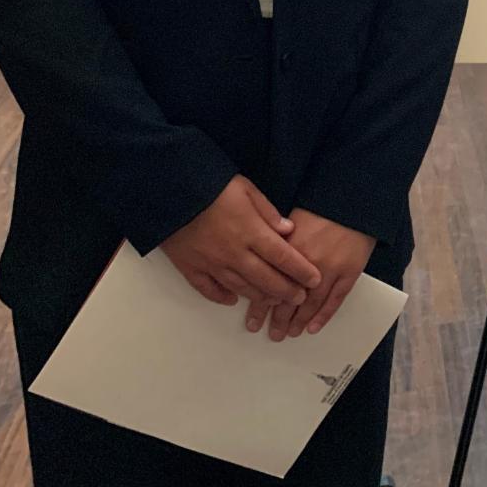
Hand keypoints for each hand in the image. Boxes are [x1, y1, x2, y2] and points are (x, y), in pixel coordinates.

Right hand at [161, 175, 322, 307]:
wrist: (171, 191)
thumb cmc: (212, 185)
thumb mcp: (246, 188)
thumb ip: (268, 211)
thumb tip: (289, 230)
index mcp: (251, 232)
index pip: (283, 257)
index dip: (301, 271)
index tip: (315, 280)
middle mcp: (234, 254)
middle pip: (266, 279)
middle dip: (287, 291)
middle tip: (300, 299)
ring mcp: (212, 264)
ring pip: (241, 288)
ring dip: (261, 297)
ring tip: (275, 302)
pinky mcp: (190, 268)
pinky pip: (208, 289)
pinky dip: (222, 297)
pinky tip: (233, 300)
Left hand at [245, 209, 375, 341]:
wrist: (353, 201)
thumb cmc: (322, 206)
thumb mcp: (293, 221)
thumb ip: (279, 244)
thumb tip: (264, 263)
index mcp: (291, 250)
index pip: (272, 285)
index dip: (263, 304)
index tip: (255, 319)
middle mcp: (309, 264)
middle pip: (290, 298)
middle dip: (279, 319)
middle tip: (273, 333)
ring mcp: (331, 270)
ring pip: (311, 304)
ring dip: (299, 322)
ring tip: (290, 333)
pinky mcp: (350, 272)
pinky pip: (335, 300)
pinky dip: (323, 316)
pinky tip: (313, 327)